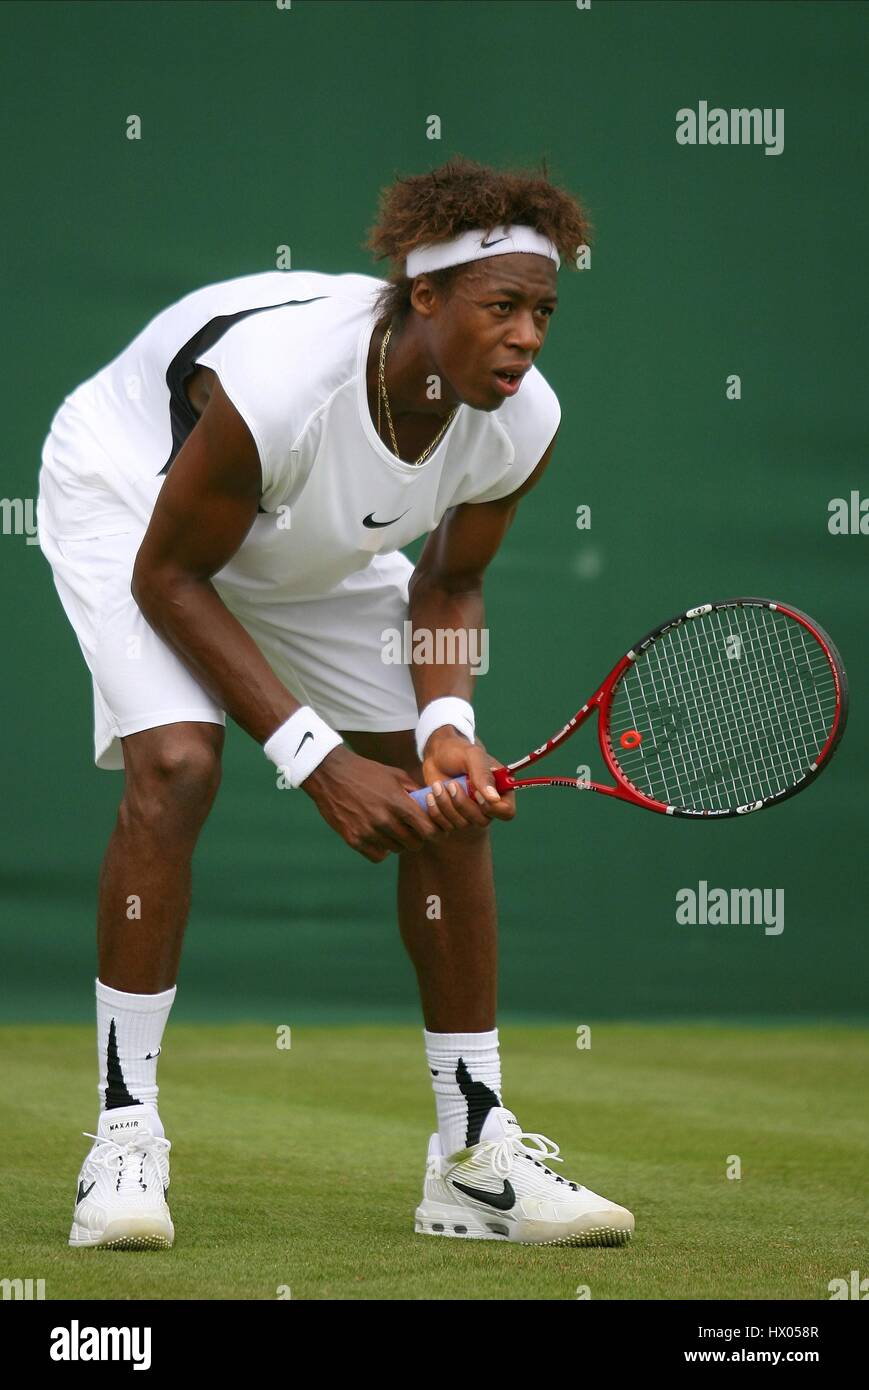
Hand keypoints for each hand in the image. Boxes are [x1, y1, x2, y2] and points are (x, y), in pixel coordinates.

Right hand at [300, 744, 441, 862]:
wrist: (331, 774)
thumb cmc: (366, 772)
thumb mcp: (395, 774)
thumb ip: (414, 790)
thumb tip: (430, 804)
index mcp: (398, 802)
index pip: (427, 829)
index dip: (433, 831)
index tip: (430, 829)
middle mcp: (384, 819)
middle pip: (414, 844)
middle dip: (416, 838)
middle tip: (411, 831)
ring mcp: (368, 831)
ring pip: (396, 849)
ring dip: (398, 842)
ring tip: (392, 830)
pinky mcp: (353, 839)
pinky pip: (377, 855)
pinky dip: (381, 849)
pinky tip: (378, 837)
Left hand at [421, 730, 515, 832]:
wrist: (436, 754)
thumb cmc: (458, 751)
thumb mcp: (472, 756)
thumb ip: (483, 775)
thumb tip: (494, 799)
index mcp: (500, 790)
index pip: (506, 812)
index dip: (492, 807)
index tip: (476, 793)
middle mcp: (487, 806)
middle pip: (482, 821)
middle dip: (463, 804)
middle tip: (451, 784)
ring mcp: (469, 814)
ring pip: (462, 824)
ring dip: (446, 805)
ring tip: (437, 786)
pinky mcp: (452, 817)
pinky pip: (446, 827)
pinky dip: (435, 812)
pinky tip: (430, 796)